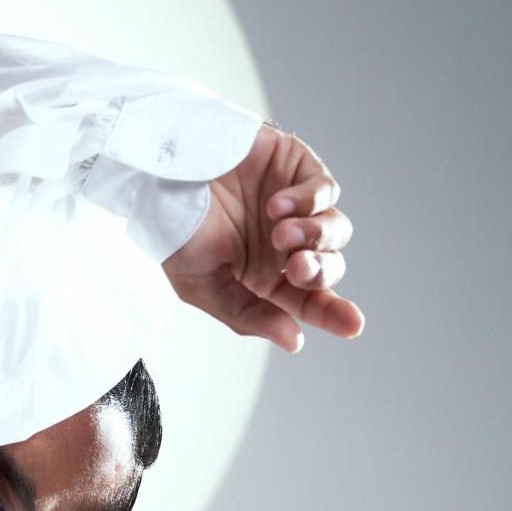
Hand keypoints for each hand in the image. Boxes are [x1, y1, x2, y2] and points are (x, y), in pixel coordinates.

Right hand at [160, 123, 361, 352]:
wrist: (160, 174)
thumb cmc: (174, 229)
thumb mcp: (202, 286)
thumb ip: (247, 315)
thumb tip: (293, 340)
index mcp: (264, 277)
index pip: (308, 300)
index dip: (332, 313)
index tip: (351, 325)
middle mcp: (284, 245)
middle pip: (328, 266)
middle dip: (320, 271)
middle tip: (297, 269)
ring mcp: (294, 206)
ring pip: (334, 230)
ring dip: (313, 237)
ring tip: (281, 235)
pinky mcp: (298, 169)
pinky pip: (324, 191)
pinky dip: (308, 202)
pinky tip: (276, 206)